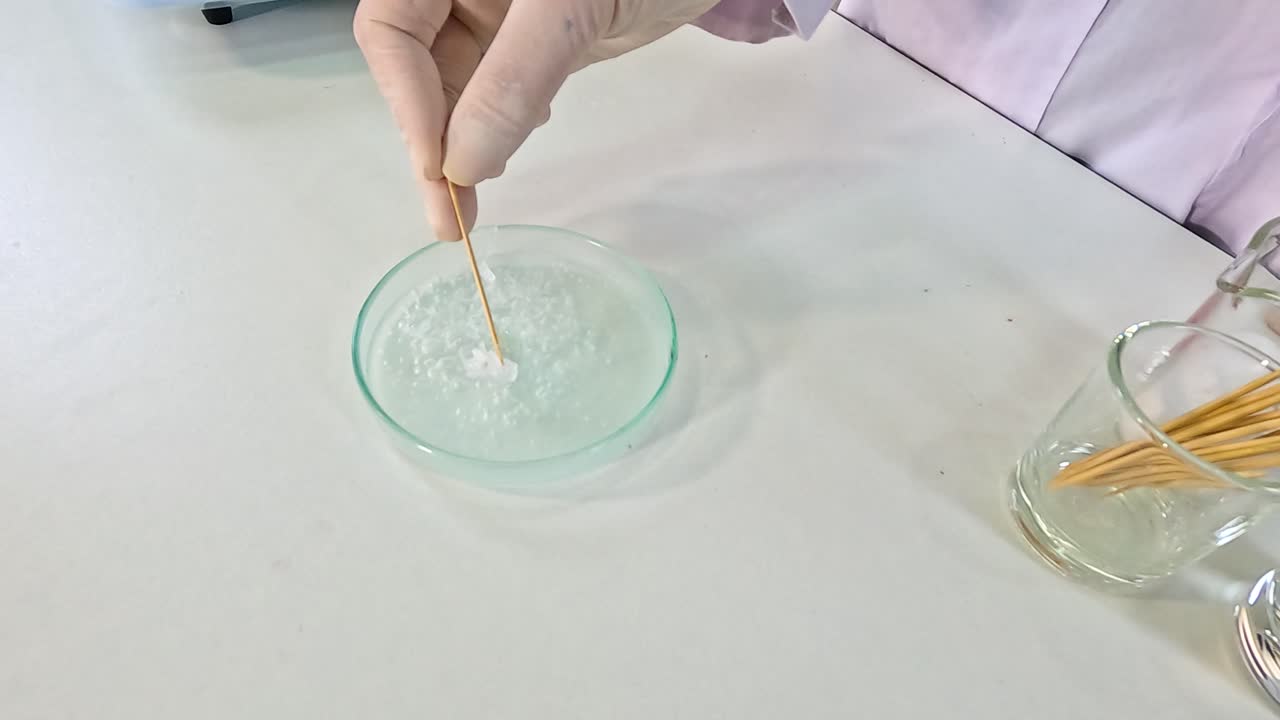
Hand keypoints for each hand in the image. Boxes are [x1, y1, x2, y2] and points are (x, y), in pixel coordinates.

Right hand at [355, 0, 718, 239]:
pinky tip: (517, 143)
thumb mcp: (569, 12)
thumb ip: (512, 80)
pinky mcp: (536, 38)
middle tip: (449, 217)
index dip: (404, 97)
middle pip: (414, 64)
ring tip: (473, 203)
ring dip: (463, 143)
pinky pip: (495, 87)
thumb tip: (461, 166)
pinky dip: (499, 124)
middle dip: (431, 138)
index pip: (389, 28)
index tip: (436, 166)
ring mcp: (499, 11)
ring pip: (454, 85)